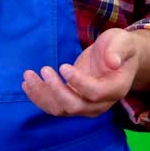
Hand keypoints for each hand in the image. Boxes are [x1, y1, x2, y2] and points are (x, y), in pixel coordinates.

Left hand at [22, 28, 140, 116]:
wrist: (116, 57)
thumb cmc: (119, 47)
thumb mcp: (122, 41)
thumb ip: (118, 49)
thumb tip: (112, 61)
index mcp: (115, 89)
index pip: (94, 93)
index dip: (78, 82)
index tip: (63, 66)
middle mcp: (100, 104)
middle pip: (74, 106)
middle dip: (56, 90)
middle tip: (44, 69)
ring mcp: (85, 106)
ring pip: (60, 109)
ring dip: (42, 94)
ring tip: (28, 75)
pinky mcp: (72, 103)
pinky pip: (53, 107)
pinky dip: (39, 98)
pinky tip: (27, 84)